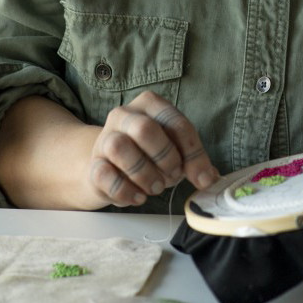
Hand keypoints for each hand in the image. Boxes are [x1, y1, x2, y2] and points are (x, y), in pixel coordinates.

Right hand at [88, 89, 218, 207]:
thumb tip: (209, 177)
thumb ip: (192, 160)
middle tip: (172, 176)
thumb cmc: (148, 155)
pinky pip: (105, 175)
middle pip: (144, 128)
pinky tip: (138, 197)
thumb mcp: (174, 151)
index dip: (193, 152)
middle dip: (165, 157)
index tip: (201, 177)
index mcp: (149, 105)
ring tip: (155, 187)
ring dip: (144, 174)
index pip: (175, 122)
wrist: (109, 167)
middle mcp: (124, 115)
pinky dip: (126, 191)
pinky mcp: (93, 165)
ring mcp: (104, 139)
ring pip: (120, 148)